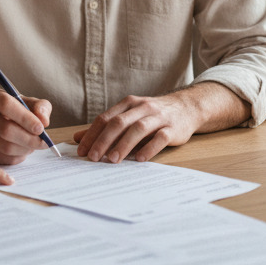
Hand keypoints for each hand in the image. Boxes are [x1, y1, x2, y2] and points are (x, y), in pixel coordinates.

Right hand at [0, 88, 52, 165]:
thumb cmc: (16, 110)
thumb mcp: (29, 102)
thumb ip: (41, 108)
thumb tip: (44, 121)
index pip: (6, 105)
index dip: (25, 118)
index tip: (41, 128)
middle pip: (6, 130)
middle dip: (29, 139)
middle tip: (44, 142)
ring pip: (5, 147)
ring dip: (25, 149)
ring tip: (34, 145)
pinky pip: (3, 158)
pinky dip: (18, 157)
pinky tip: (23, 150)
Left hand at [73, 94, 196, 162]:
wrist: (187, 107)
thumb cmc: (153, 115)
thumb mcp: (129, 116)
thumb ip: (105, 127)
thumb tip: (78, 138)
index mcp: (128, 104)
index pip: (105, 118)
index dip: (92, 134)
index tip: (81, 151)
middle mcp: (142, 107)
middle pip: (119, 123)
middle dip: (104, 140)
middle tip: (93, 157)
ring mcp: (158, 117)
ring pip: (138, 129)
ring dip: (123, 145)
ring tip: (112, 160)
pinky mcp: (173, 128)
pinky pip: (160, 138)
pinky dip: (149, 148)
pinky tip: (140, 159)